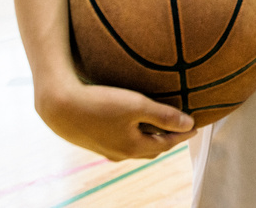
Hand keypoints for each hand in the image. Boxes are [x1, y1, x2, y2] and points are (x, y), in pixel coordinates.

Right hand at [36, 79, 197, 160]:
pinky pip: (122, 141)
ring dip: (150, 136)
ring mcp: (106, 149)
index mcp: (133, 147)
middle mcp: (120, 153)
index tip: (197, 126)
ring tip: (160, 124)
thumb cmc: (99, 103)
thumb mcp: (137, 105)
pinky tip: (132, 123)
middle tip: (181, 126)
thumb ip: (164, 116)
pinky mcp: (95, 140)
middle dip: (168, 138)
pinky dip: (134, 134)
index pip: (167, 143)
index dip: (183, 134)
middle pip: (152, 148)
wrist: (59, 106)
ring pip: (136, 146)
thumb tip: (189, 124)